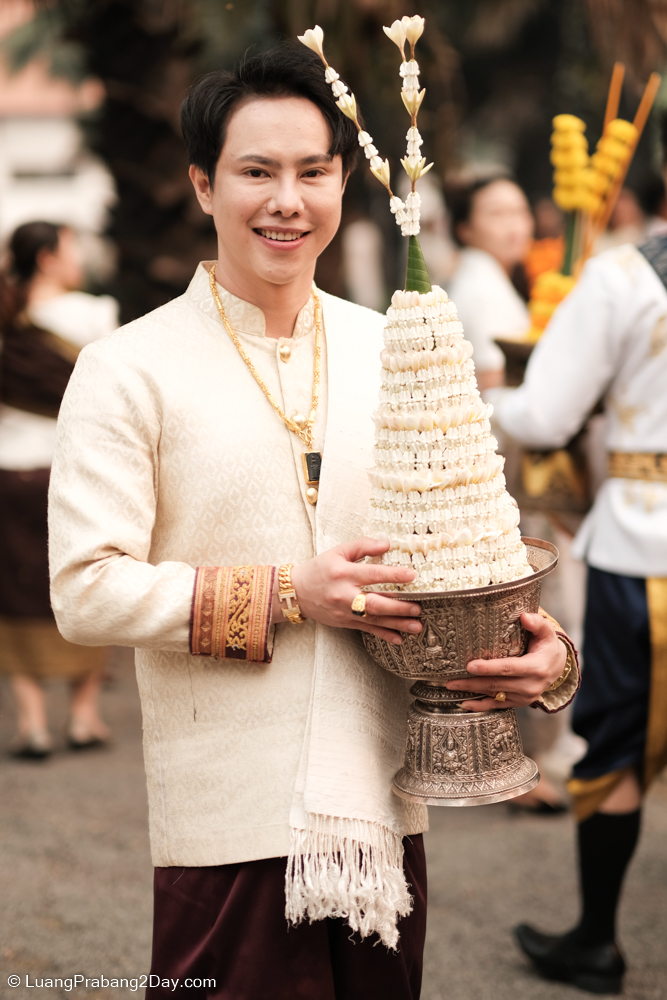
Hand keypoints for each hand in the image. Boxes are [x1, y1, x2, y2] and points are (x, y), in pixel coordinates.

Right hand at [282, 537, 421, 644]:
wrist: (296, 592)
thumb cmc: (319, 569)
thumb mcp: (338, 551)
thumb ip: (362, 546)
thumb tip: (386, 543)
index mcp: (344, 574)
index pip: (372, 575)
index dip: (393, 575)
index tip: (412, 576)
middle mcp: (344, 595)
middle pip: (374, 603)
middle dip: (398, 607)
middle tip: (418, 608)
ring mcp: (344, 612)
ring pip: (374, 620)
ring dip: (397, 624)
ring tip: (416, 626)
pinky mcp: (345, 623)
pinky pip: (367, 630)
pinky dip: (383, 635)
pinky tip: (399, 639)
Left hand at [445, 612, 566, 710]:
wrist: (557, 667)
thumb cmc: (547, 646)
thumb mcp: (547, 632)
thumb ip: (537, 623)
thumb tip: (524, 616)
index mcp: (536, 668)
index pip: (508, 668)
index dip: (489, 668)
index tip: (470, 666)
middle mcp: (530, 686)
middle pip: (497, 684)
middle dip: (472, 683)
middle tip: (450, 681)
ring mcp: (525, 697)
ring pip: (494, 695)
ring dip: (472, 693)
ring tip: (451, 687)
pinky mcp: (519, 702)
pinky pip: (498, 705)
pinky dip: (481, 706)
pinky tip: (465, 704)